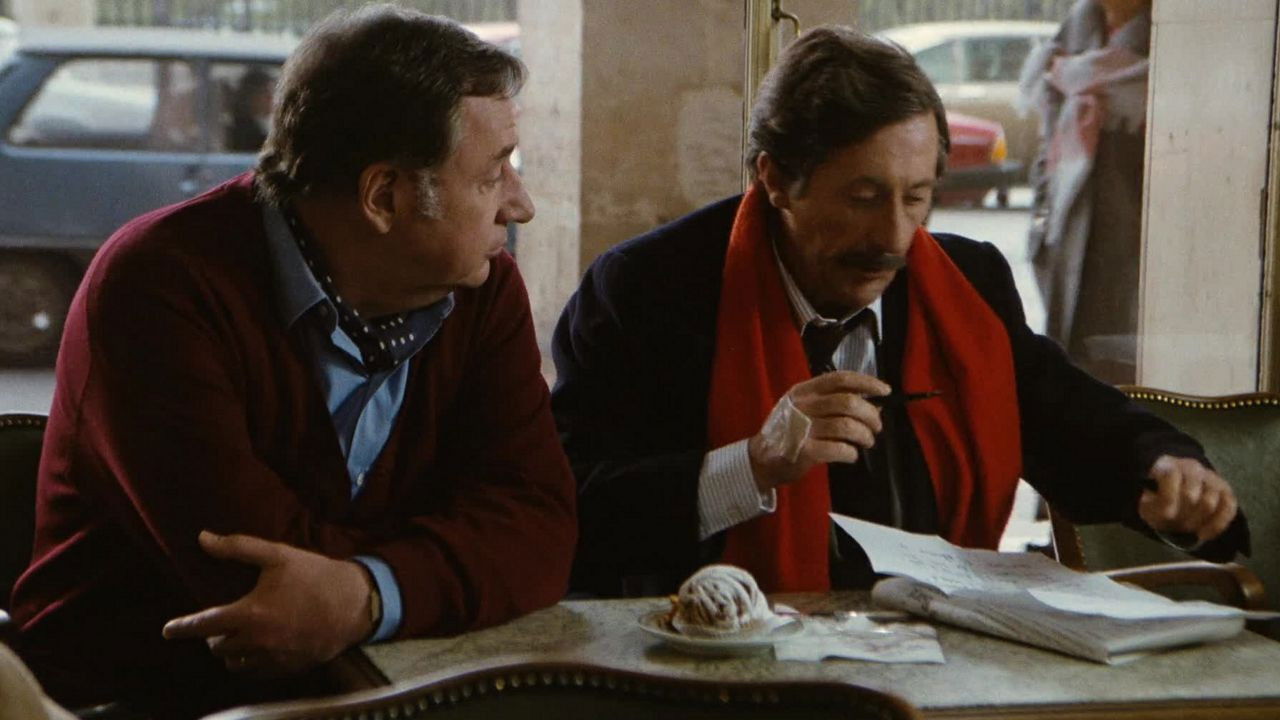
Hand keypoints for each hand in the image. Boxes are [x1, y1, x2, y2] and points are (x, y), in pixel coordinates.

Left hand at [163, 531, 375, 676]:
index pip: (203, 625)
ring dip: (231, 651)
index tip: (168, 629)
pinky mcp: (288, 669)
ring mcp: (273, 659)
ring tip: (241, 636)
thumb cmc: (315, 575)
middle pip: (217, 647)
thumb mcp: (277, 555)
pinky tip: (260, 647)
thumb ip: (237, 548)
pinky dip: (251, 663)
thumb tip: (203, 538)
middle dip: (214, 635)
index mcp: (250, 613)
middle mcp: (257, 642)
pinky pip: (256, 673)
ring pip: (235, 664)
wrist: (356, 603)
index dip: (181, 627)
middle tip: (223, 621)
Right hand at [748, 371, 890, 491]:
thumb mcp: (807, 411)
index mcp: (804, 391)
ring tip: (866, 442)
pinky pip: (838, 449)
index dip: (866, 383)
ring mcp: (801, 428)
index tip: (885, 391)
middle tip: (876, 427)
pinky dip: (850, 453)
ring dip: (864, 435)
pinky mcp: (803, 451)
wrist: (761, 461)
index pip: (840, 379)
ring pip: (847, 426)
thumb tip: (875, 405)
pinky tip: (850, 455)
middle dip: (870, 415)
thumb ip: (835, 404)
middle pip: (848, 403)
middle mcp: (802, 405)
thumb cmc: (790, 433)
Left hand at [1137, 456, 1238, 542]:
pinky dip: (1217, 525)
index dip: (1169, 498)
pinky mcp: (1225, 490)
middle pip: (1191, 496)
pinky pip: (1229, 507)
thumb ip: (1151, 507)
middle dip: (1182, 517)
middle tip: (1177, 527)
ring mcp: (1211, 477)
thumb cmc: (1158, 497)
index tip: (1166, 516)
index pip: (1171, 476)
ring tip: (1188, 530)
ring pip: (1209, 503)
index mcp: (1167, 466)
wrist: (1174, 490)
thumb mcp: (1146, 502)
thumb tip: (1167, 513)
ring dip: (1197, 522)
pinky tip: (1204, 535)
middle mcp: (1191, 468)